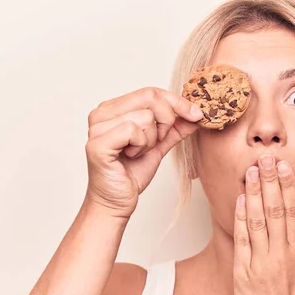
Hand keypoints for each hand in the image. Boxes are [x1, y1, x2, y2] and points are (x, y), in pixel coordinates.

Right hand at [84, 87, 202, 218]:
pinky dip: (141, 146)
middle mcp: (101, 113)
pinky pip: (133, 131)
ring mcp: (97, 127)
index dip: (177, 102)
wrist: (117, 202)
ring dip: (151, 139)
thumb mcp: (159, 145)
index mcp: (113, 108)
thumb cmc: (132, 174)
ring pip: (145, 117)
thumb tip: (196, 114)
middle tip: (159, 141)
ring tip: (138, 152)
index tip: (197, 114)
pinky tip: (131, 156)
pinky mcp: (97, 143)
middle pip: (149, 97)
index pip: (151, 91)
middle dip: (166, 120)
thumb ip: (174, 128)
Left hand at [232, 154, 294, 294]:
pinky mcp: (243, 274)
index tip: (283, 167)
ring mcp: (261, 263)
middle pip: (275, 210)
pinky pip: (242, 241)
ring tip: (250, 171)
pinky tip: (239, 200)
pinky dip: (240, 219)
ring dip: (253, 193)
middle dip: (269, 181)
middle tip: (265, 158)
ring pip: (258, 220)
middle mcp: (281, 254)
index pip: (293, 211)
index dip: (287, 186)